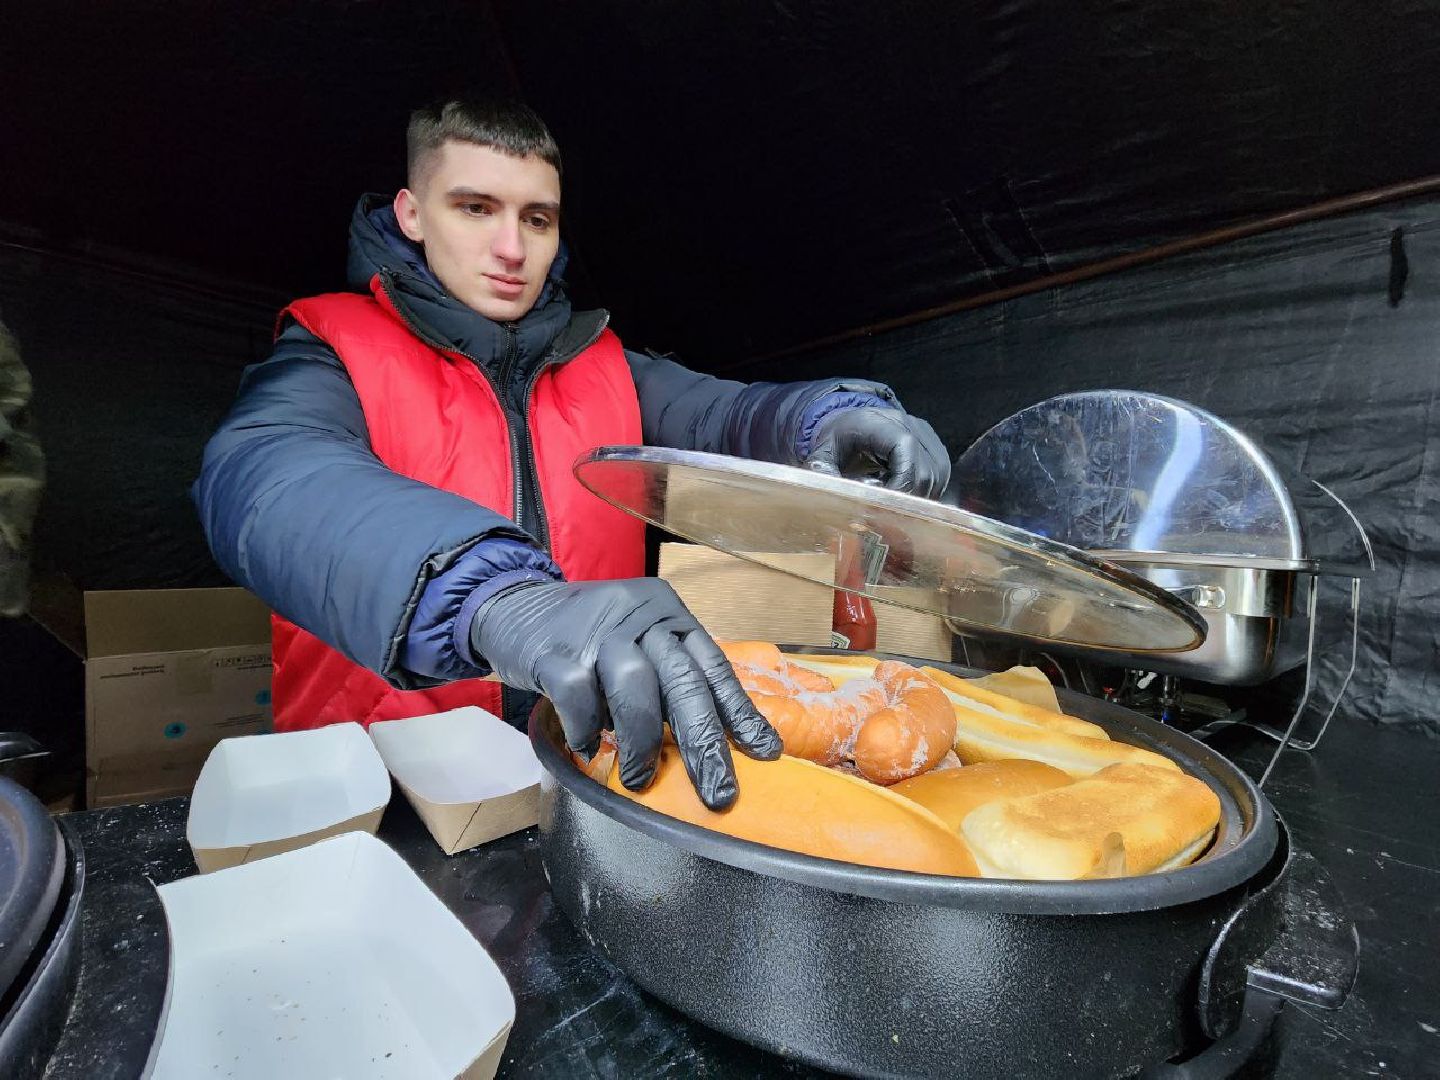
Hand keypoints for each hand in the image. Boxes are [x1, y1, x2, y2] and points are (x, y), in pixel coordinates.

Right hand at [469, 578, 780, 808]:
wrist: (512, 604)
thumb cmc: (585, 636)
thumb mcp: (635, 641)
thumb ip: (667, 676)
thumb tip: (709, 739)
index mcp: (668, 615)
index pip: (713, 666)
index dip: (739, 712)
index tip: (764, 753)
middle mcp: (639, 618)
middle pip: (683, 681)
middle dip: (704, 743)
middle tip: (718, 792)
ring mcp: (596, 632)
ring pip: (635, 688)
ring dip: (642, 742)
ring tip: (640, 779)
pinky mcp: (556, 651)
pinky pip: (580, 697)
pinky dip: (589, 729)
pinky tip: (590, 749)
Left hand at [805, 408, 950, 498]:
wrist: (854, 424)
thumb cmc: (839, 439)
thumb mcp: (823, 453)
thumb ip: (822, 471)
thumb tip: (825, 496)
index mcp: (883, 424)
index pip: (906, 449)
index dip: (900, 482)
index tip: (884, 507)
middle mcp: (912, 426)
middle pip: (925, 471)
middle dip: (907, 499)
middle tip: (886, 518)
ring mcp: (928, 437)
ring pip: (936, 478)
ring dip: (917, 499)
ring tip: (893, 507)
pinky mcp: (936, 449)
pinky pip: (940, 478)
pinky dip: (925, 494)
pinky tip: (904, 499)